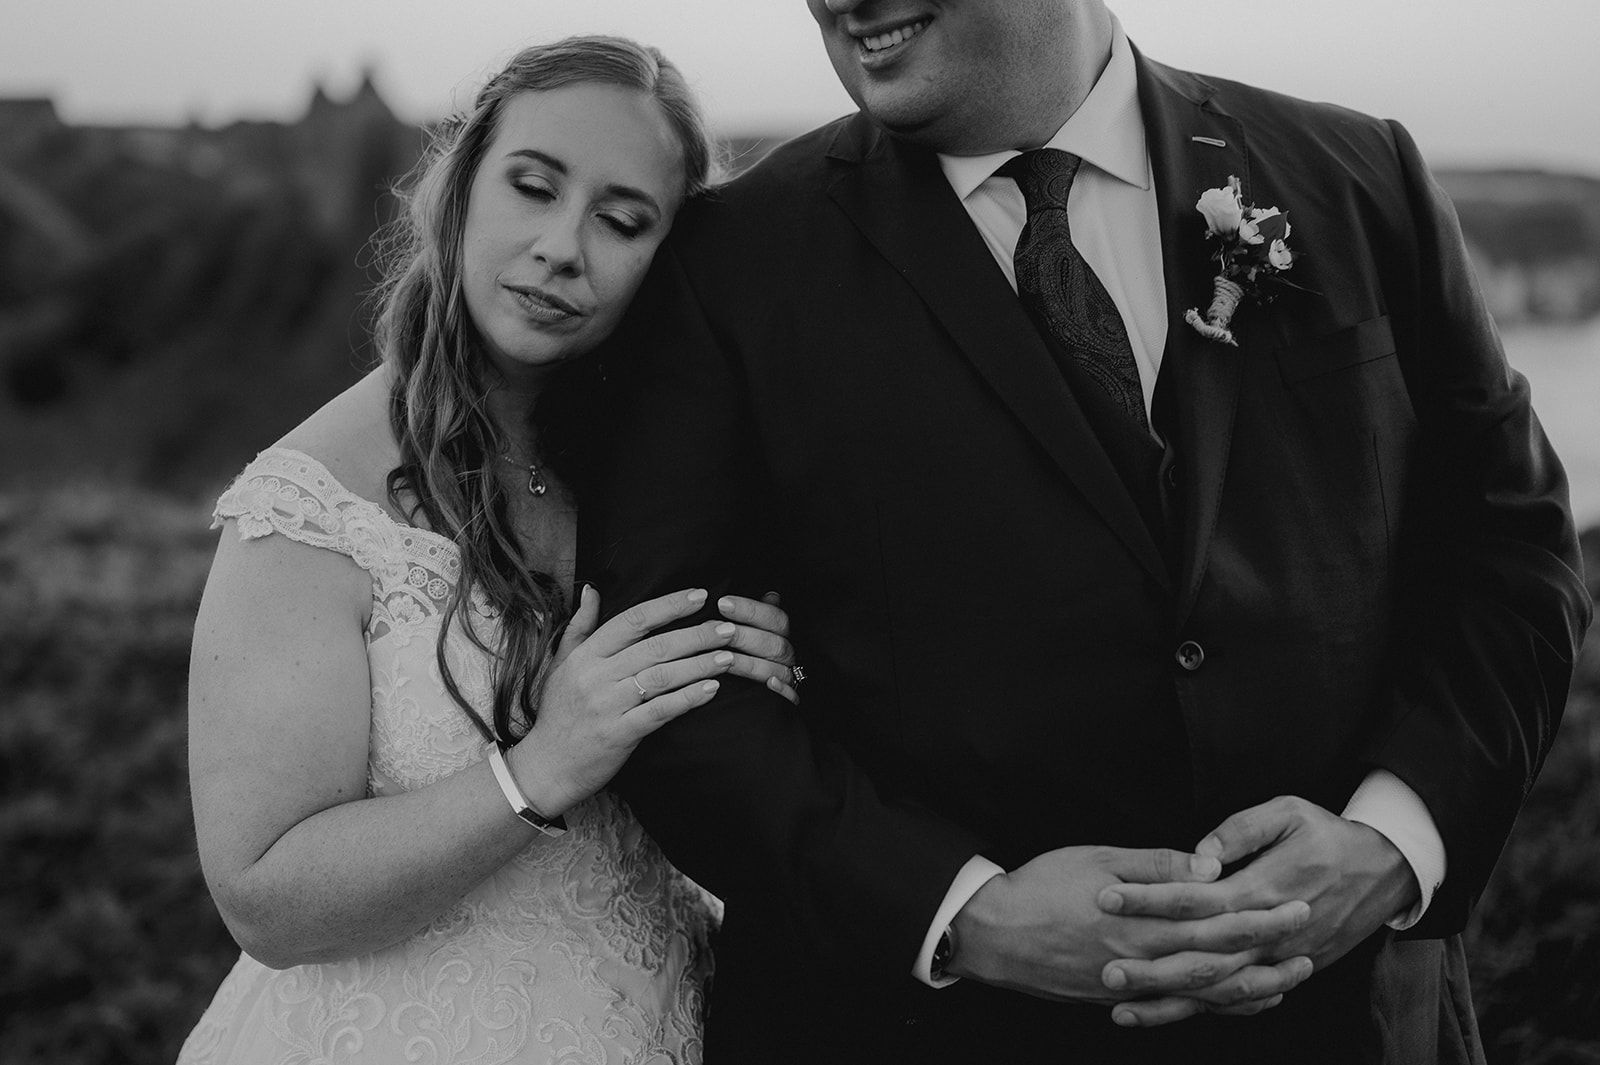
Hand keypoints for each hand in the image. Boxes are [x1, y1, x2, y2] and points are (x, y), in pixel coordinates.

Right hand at [511, 586, 790, 812]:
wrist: (546, 767)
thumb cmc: (559, 713)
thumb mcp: (561, 664)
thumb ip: (580, 626)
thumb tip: (593, 589)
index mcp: (586, 655)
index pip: (633, 619)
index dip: (669, 605)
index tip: (701, 596)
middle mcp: (596, 675)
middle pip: (655, 646)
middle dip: (696, 634)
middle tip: (728, 628)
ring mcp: (607, 705)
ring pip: (662, 677)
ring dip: (699, 665)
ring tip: (728, 657)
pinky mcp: (619, 734)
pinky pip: (660, 711)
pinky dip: (687, 698)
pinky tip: (711, 689)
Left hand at [717, 591, 801, 703]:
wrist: (756, 699)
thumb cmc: (746, 654)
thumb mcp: (751, 631)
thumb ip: (756, 614)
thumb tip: (771, 594)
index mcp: (781, 635)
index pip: (774, 617)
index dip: (749, 609)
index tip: (722, 603)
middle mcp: (787, 655)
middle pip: (774, 643)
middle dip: (745, 636)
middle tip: (720, 629)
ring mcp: (788, 678)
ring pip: (776, 669)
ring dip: (750, 663)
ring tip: (725, 658)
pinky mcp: (787, 701)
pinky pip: (792, 697)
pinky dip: (783, 690)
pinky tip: (769, 684)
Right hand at [947, 845, 1313, 1006]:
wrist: (995, 934)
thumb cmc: (1043, 885)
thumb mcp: (1099, 858)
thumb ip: (1156, 865)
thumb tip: (1209, 866)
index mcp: (1145, 921)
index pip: (1216, 921)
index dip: (1260, 915)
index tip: (1296, 904)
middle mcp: (1146, 959)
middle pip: (1221, 960)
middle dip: (1268, 951)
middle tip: (1308, 940)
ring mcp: (1134, 985)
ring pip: (1205, 993)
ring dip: (1251, 986)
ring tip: (1289, 979)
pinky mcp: (1120, 998)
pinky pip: (1178, 1007)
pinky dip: (1213, 1006)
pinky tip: (1237, 1000)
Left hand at [1096, 795, 1417, 1026]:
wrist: (1385, 870)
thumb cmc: (1327, 834)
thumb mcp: (1288, 812)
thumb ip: (1241, 831)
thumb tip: (1198, 855)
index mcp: (1264, 888)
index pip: (1195, 898)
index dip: (1149, 899)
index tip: (1107, 897)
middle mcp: (1270, 932)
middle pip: (1201, 955)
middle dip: (1150, 966)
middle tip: (1103, 969)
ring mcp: (1280, 959)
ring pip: (1218, 989)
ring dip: (1169, 1000)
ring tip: (1119, 1006)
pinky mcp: (1287, 972)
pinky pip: (1240, 1000)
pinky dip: (1203, 1011)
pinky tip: (1165, 1015)